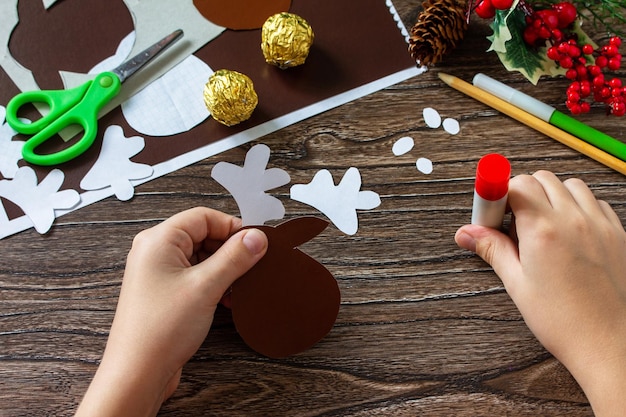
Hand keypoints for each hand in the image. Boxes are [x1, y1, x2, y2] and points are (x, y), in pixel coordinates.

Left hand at [76, 207, 267, 416]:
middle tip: (252, 265)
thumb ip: (234, 257)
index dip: (232, 226)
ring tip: (238, 286)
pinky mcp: (164, 292)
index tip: (256, 242)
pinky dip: (214, 282)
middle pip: (203, 234)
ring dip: (224, 268)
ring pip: (201, 256)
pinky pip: (195, 275)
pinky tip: (227, 298)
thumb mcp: (206, 287)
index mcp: (158, 240)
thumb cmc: (160, 330)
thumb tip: (256, 237)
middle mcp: (155, 251)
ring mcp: (158, 273)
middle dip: (229, 250)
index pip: (203, 217)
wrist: (137, 373)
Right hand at [455, 170, 625, 416]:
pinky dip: (579, 205)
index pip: (516, 184)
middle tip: (511, 221)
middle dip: (521, 192)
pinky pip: (595, 201)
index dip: (497, 194)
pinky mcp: (618, 233)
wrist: (609, 344)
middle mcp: (573, 219)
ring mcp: (599, 224)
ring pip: (570, 185)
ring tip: (541, 224)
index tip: (491, 211)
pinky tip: (569, 230)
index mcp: (543, 229)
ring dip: (551, 195)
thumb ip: (493, 249)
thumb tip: (467, 233)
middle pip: (541, 178)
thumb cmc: (563, 320)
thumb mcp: (517, 284)